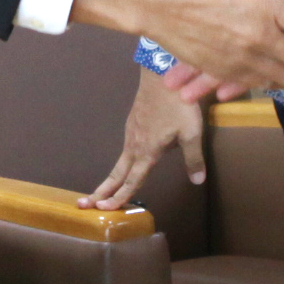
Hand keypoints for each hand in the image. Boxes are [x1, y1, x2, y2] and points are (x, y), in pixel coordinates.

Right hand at [82, 68, 207, 209]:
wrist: (162, 73)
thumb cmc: (178, 104)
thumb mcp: (192, 133)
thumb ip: (194, 159)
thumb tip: (198, 181)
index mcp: (147, 153)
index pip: (131, 182)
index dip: (118, 198)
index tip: (103, 210)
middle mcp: (134, 146)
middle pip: (116, 175)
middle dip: (101, 192)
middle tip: (84, 205)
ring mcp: (131, 133)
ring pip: (119, 162)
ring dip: (110, 179)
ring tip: (100, 192)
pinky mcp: (133, 123)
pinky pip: (126, 147)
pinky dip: (121, 162)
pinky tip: (128, 162)